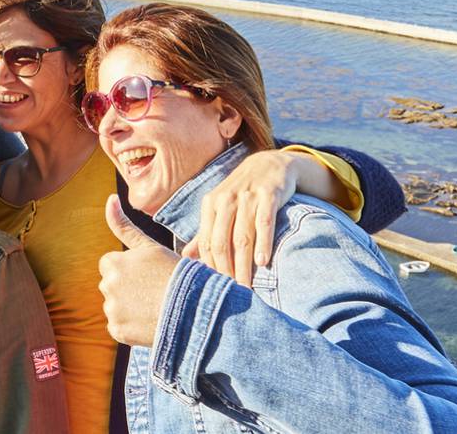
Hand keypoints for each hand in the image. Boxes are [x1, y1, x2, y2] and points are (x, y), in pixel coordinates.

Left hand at [99, 194, 183, 347]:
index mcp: (113, 263)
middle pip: (111, 285)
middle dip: (127, 288)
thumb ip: (124, 225)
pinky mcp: (117, 332)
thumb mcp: (150, 247)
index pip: (110, 264)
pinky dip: (131, 326)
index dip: (131, 269)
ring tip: (155, 306)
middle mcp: (107, 286)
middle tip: (154, 291)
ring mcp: (112, 311)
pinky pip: (118, 326)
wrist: (195, 309)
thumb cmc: (176, 274)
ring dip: (129, 307)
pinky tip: (150, 321)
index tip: (148, 275)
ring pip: (115, 306)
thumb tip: (109, 198)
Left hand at [184, 150, 297, 286]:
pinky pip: (264, 223)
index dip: (210, 266)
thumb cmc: (242, 193)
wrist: (270, 164)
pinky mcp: (269, 194)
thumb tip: (186, 257)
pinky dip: (263, 243)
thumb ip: (206, 233)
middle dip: (226, 270)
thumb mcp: (220, 208)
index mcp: (210, 204)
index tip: (217, 287)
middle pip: (222, 242)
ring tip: (246, 286)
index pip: (207, 242)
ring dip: (244, 264)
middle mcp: (226, 200)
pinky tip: (263, 262)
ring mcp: (248, 197)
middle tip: (232, 292)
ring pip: (242, 236)